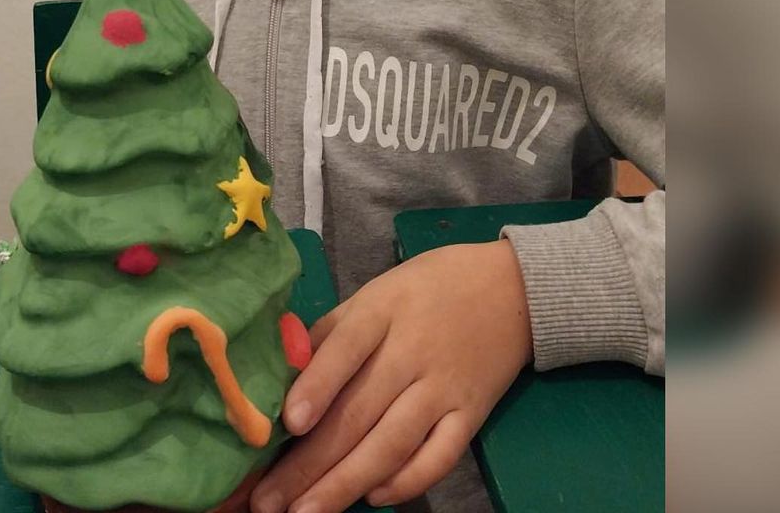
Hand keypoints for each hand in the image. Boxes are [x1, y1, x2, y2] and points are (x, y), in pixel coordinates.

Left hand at [250, 240, 532, 512]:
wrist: (511, 288)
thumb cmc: (428, 287)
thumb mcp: (377, 292)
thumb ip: (332, 331)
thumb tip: (282, 371)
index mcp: (383, 310)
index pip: (347, 347)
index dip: (318, 384)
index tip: (289, 423)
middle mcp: (413, 351)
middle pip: (359, 410)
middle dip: (310, 461)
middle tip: (268, 500)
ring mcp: (444, 387)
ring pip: (393, 442)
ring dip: (347, 482)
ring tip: (307, 512)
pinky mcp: (472, 415)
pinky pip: (439, 456)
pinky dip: (407, 479)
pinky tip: (374, 497)